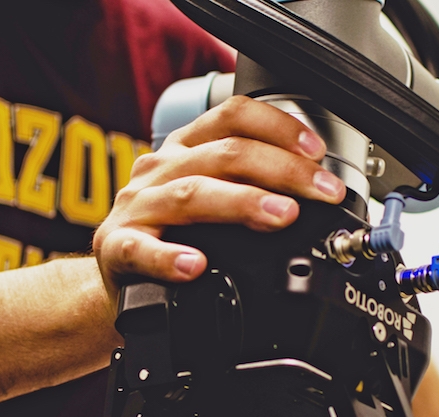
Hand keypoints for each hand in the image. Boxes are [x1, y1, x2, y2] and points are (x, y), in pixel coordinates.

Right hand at [92, 95, 346, 294]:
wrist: (117, 276)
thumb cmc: (169, 234)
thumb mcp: (208, 198)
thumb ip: (251, 187)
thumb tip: (315, 192)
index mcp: (184, 150)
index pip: (233, 117)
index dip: (279, 127)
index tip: (317, 153)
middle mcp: (160, 170)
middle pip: (225, 154)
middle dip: (283, 170)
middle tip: (322, 193)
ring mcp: (137, 208)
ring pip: (191, 195)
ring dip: (241, 202)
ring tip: (281, 215)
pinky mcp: (117, 249)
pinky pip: (141, 250)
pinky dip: (169, 258)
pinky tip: (196, 265)